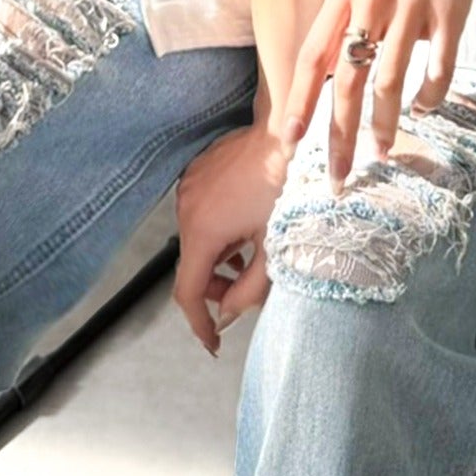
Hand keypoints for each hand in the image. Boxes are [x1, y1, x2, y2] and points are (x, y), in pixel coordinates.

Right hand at [173, 121, 291, 356]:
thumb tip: (227, 316)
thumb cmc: (289, 187)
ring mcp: (189, 186)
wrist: (287, 133)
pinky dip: (216, 229)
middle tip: (244, 290)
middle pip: (191, 265)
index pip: (186, 292)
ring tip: (249, 254)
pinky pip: (199, 212)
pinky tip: (243, 226)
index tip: (213, 342)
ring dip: (217, 256)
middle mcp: (186, 208)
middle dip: (214, 286)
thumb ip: (249, 291)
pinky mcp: (197, 171)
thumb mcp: (276, 247)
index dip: (198, 323)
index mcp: (203, 231)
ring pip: (196, 239)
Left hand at [279, 0, 475, 194]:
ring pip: (392, 80)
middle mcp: (374, 0)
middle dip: (340, 134)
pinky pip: (440, 66)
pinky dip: (430, 95)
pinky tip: (423, 108)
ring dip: (385, 123)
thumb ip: (348, 15)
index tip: (290, 139)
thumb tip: (336, 71)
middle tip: (339, 174)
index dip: (300, 100)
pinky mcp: (452, 8)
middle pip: (349, 79)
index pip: (312, 54)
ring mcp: (415, 5)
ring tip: (382, 150)